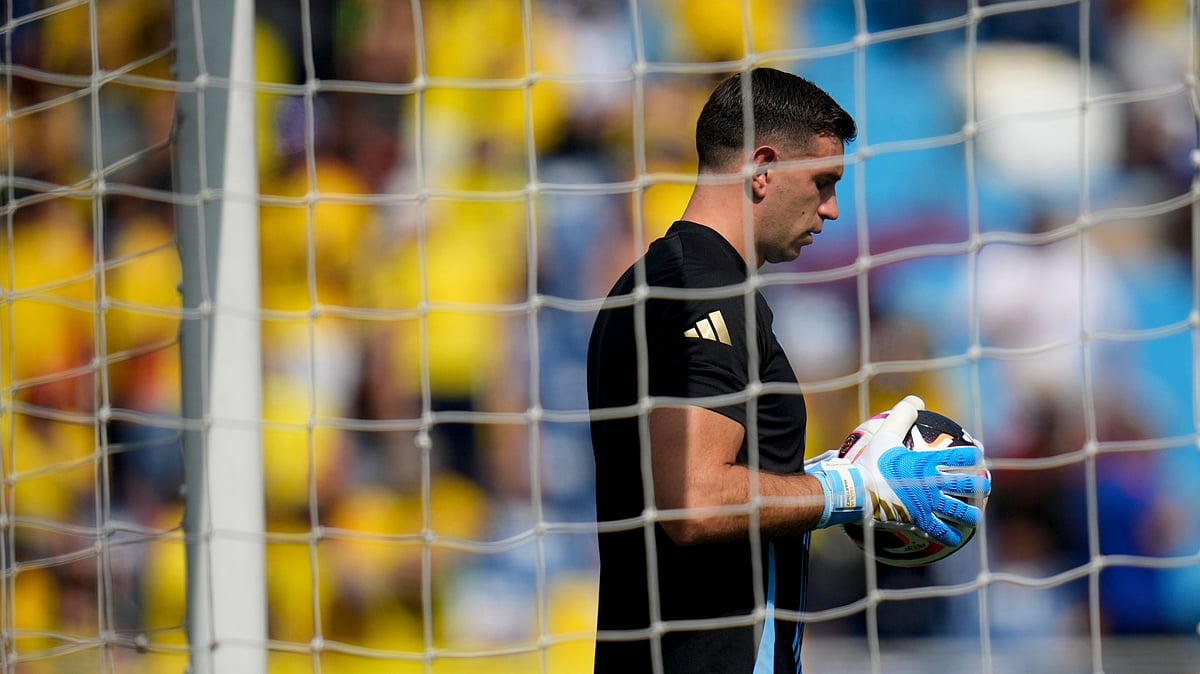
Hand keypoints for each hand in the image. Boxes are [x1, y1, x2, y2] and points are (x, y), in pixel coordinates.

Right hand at [810, 395, 989, 546]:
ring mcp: (929, 505)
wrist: (858, 491)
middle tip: (985, 485)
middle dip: (981, 485)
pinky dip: (950, 535)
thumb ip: (902, 415)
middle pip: (968, 485)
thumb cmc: (871, 462)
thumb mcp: (885, 434)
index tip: (978, 452)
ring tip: (975, 515)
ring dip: (971, 514)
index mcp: (929, 462)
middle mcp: (934, 484)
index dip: (975, 453)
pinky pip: (940, 531)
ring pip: (960, 511)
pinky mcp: (920, 521)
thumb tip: (917, 399)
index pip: (963, 456)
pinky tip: (956, 538)